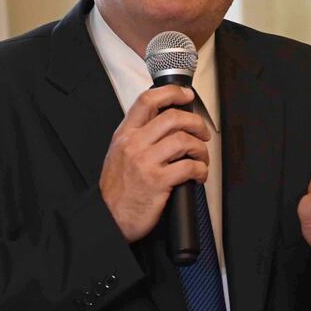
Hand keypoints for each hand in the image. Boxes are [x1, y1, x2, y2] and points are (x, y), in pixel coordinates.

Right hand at [100, 85, 209, 241]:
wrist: (108, 218)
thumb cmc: (116, 189)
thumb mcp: (119, 153)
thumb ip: (138, 136)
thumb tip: (166, 122)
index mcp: (125, 134)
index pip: (147, 100)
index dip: (171, 93)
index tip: (186, 95)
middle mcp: (134, 144)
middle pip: (173, 117)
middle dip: (196, 122)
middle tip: (202, 132)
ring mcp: (145, 162)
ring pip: (184, 140)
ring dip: (200, 148)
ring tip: (201, 157)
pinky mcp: (157, 181)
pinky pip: (189, 167)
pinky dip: (200, 170)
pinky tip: (198, 175)